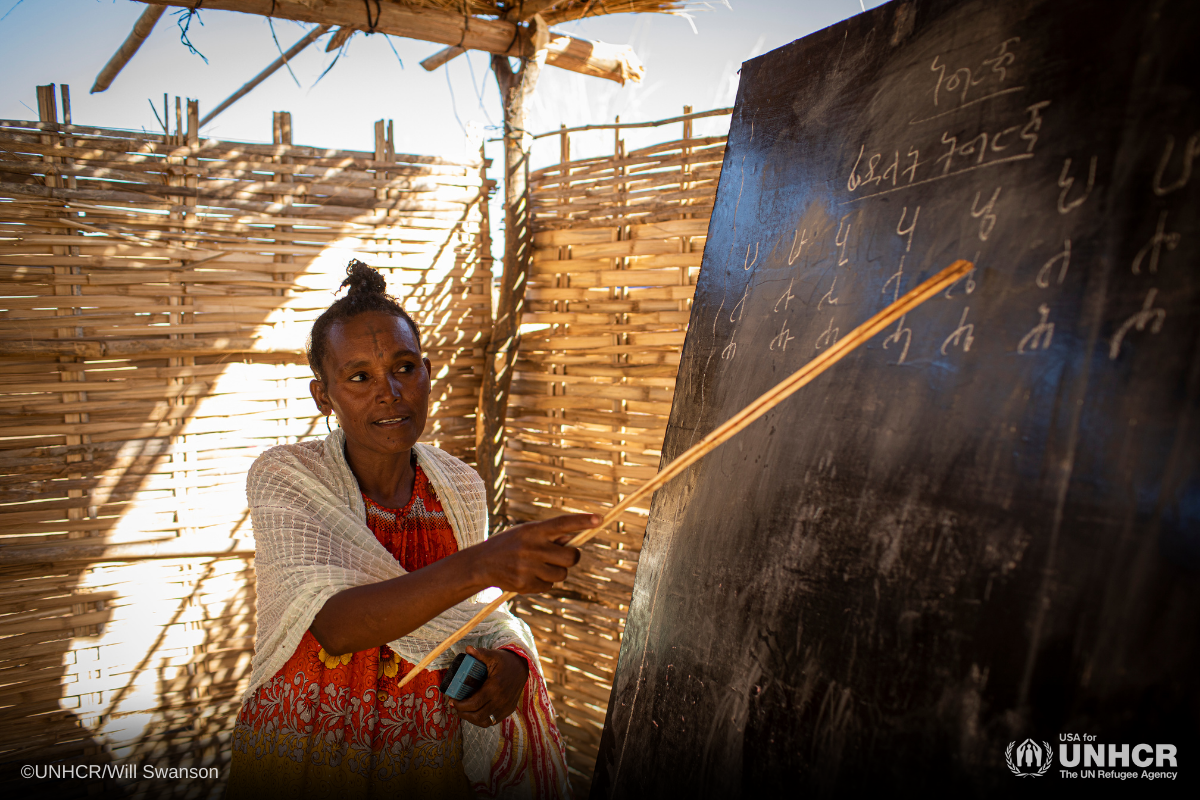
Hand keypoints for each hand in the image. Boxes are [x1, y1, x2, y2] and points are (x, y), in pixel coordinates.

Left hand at [449, 645, 529, 726]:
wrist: (522, 668)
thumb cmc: (505, 662)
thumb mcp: (493, 656)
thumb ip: (480, 653)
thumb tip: (468, 649)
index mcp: (495, 687)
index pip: (474, 703)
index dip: (461, 705)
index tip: (452, 700)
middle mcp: (500, 700)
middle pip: (477, 715)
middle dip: (463, 713)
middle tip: (455, 706)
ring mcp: (505, 707)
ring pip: (484, 722)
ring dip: (471, 719)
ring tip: (463, 712)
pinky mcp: (508, 710)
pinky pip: (492, 721)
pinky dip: (481, 720)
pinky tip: (475, 713)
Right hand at [474, 513, 595, 593]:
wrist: (482, 564)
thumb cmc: (510, 544)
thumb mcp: (526, 533)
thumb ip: (549, 535)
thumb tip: (575, 537)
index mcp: (533, 531)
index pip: (562, 524)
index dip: (582, 521)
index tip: (599, 519)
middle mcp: (531, 548)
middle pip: (571, 557)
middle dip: (572, 557)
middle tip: (563, 555)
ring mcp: (528, 568)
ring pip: (562, 574)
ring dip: (556, 571)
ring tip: (538, 565)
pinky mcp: (525, 584)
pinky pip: (549, 586)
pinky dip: (544, 582)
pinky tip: (529, 575)